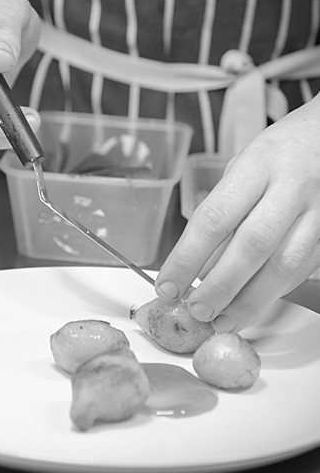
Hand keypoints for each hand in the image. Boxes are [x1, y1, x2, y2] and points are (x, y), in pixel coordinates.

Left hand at [156, 98, 319, 331]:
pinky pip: (304, 269)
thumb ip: (225, 211)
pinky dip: (275, 292)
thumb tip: (198, 266)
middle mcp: (293, 185)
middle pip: (252, 246)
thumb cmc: (282, 151)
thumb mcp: (244, 167)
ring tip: (223, 320)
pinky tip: (254, 304)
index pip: (214, 218)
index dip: (186, 258)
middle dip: (219, 286)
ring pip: (285, 266)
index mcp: (258, 164)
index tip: (168, 285)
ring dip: (250, 301)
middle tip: (196, 310)